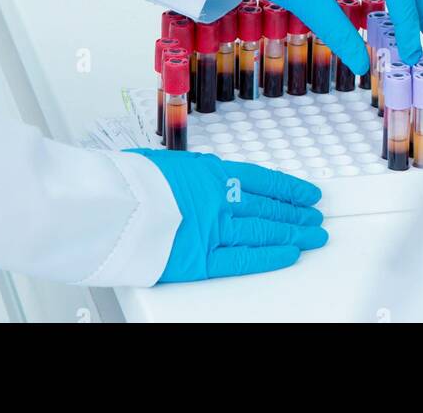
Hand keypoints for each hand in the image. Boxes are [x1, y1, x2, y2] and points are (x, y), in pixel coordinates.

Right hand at [130, 149, 326, 281]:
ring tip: (313, 236)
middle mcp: (219, 200)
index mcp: (211, 172)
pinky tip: (289, 255)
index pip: (263, 180)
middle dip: (296, 214)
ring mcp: (213, 230)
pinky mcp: (200, 260)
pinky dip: (269, 257)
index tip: (307, 194)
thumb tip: (196, 176)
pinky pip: (243, 260)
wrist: (107, 205)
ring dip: (293, 234)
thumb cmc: (127, 180)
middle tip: (316, 219)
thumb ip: (189, 173)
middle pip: (268, 208)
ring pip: (263, 232)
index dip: (288, 189)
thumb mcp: (164, 161)